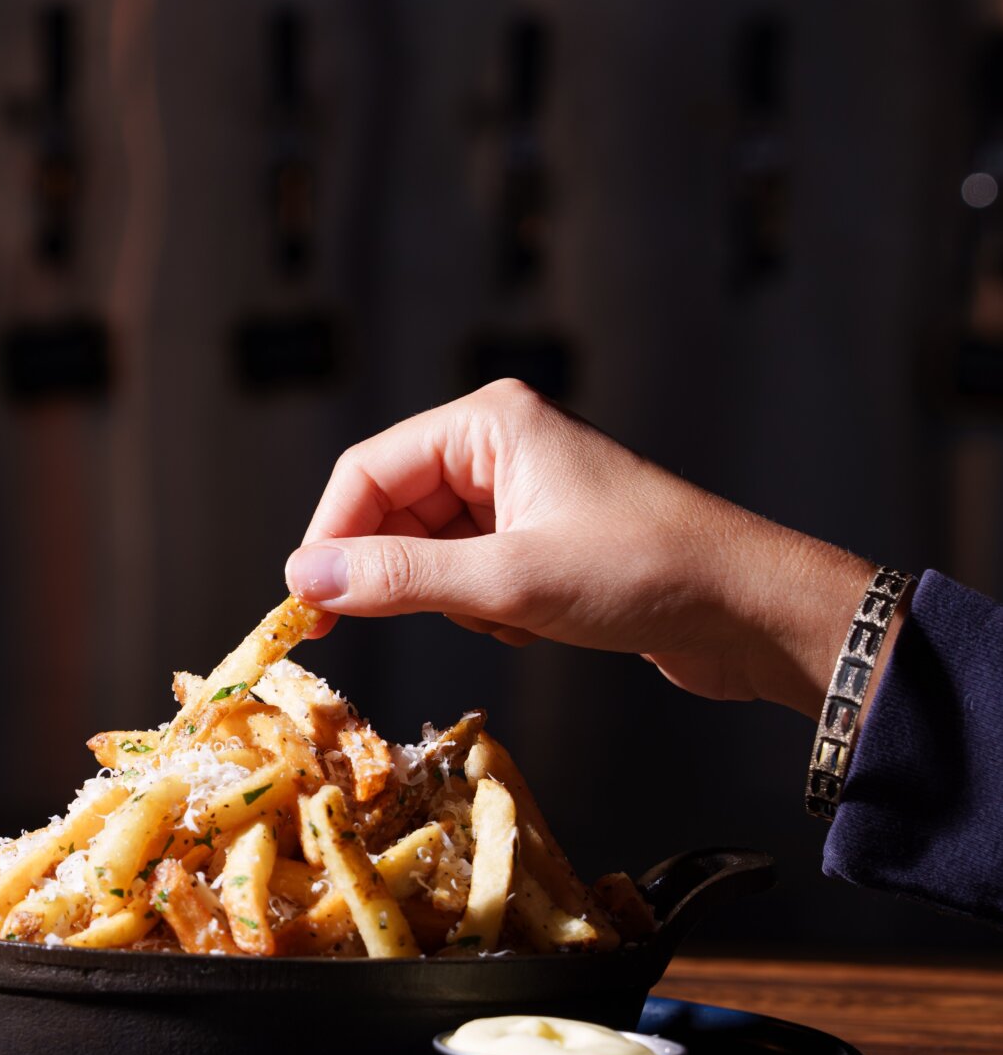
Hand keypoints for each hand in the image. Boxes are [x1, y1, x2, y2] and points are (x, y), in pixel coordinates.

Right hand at [286, 380, 879, 717]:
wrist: (750, 611)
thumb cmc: (645, 573)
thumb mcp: (509, 581)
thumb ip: (399, 577)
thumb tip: (304, 581)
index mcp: (490, 422)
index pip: (367, 471)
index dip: (329, 539)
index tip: (305, 608)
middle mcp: (501, 445)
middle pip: (395, 510)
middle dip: (401, 574)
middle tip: (382, 632)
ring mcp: (525, 492)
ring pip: (432, 551)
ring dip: (454, 598)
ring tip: (514, 615)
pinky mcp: (545, 539)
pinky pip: (474, 574)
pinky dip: (489, 608)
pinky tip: (537, 621)